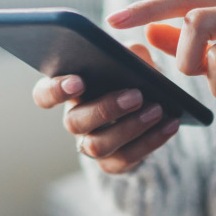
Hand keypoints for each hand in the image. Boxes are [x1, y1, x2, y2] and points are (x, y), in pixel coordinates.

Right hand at [32, 44, 179, 173]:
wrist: (155, 111)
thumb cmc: (135, 78)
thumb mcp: (134, 60)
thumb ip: (130, 52)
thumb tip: (131, 53)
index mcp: (71, 92)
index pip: (44, 94)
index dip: (55, 90)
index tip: (78, 82)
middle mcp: (76, 120)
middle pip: (75, 122)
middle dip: (105, 109)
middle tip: (136, 95)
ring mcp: (92, 145)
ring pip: (98, 145)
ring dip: (130, 127)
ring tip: (157, 110)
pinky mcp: (113, 164)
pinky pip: (127, 158)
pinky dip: (152, 140)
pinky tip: (170, 124)